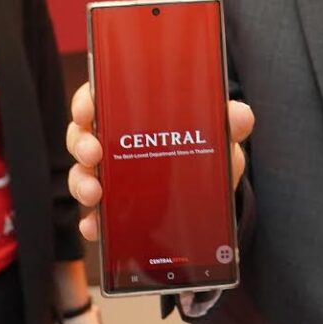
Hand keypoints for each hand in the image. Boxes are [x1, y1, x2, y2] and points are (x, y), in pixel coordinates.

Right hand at [65, 81, 252, 241]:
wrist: (209, 192)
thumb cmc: (203, 151)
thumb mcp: (217, 135)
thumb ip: (227, 123)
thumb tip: (240, 115)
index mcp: (131, 113)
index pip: (99, 97)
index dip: (87, 100)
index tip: (88, 108)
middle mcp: (112, 142)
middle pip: (82, 135)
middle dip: (82, 143)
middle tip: (93, 151)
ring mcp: (109, 176)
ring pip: (82, 173)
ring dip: (82, 182)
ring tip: (94, 192)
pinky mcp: (113, 209)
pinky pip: (94, 214)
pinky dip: (92, 221)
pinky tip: (96, 226)